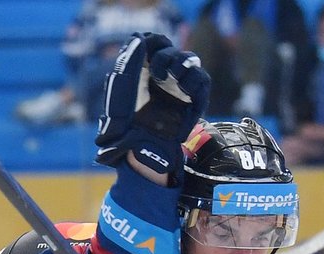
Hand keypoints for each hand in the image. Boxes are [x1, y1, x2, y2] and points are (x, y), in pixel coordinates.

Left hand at [95, 32, 210, 175]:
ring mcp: (179, 88)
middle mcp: (164, 78)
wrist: (140, 144)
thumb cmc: (125, 120)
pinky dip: (193, 78)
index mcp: (145, 72)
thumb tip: (139, 38)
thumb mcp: (122, 87)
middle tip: (156, 72)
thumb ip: (130, 61)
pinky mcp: (194, 100)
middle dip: (165, 56)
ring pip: (190, 60)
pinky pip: (202, 79)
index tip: (148, 47)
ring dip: (180, 63)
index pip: (157, 45)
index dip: (155, 41)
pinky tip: (181, 88)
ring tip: (168, 78)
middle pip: (173, 51)